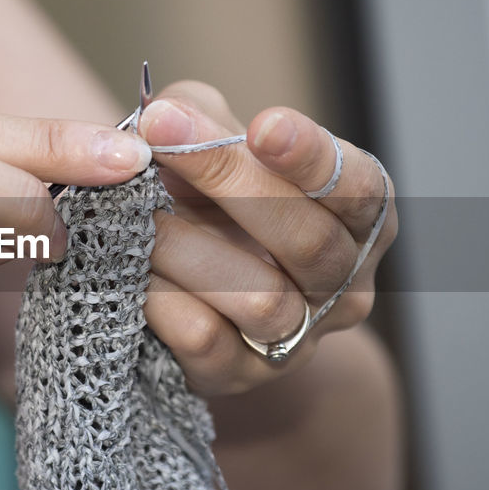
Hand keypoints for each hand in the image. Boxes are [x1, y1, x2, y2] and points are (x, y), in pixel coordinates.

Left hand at [137, 82, 396, 396]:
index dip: (313, 157)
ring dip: (188, 246)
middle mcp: (344, 283)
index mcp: (360, 217)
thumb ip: (199, 115)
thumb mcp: (212, 134)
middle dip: (230, 181)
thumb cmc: (209, 195)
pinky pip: (206, 338)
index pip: (360, 188)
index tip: (264, 124)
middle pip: (309, 241)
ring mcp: (297, 337)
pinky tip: (128, 263)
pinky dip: (161, 296)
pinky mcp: (239, 374)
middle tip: (160, 134)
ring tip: (136, 209)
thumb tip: (169, 118)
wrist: (191, 288)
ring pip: (261, 298)